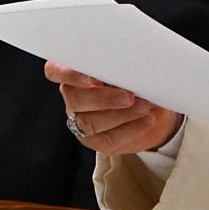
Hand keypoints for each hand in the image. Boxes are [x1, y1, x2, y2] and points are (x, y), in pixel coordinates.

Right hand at [44, 63, 181, 153]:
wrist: (153, 109)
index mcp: (76, 73)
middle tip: (130, 96)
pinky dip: (131, 129)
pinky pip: (108, 139)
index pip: (54, 71)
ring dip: (121, 115)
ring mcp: (81, 121)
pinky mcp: (96, 141)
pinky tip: (147, 120)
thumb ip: (121, 68)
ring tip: (144, 107)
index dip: (67, 74)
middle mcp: (73, 97)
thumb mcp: (130, 70)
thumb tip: (130, 69)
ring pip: (90, 122)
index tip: (90, 78)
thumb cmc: (137, 81)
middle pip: (75, 99)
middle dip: (104, 98)